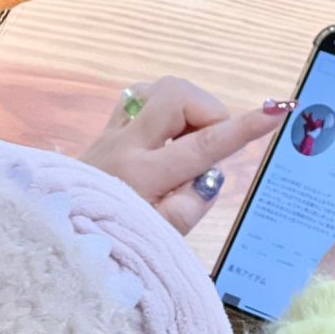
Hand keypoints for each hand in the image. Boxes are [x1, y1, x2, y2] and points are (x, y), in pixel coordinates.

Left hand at [79, 77, 286, 234]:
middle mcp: (125, 146)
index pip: (204, 145)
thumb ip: (190, 206)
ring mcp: (111, 134)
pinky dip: (163, 108)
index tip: (276, 112)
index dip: (244, 127)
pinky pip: (139, 98)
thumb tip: (211, 174)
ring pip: (158, 89)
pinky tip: (167, 134)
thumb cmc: (111, 243)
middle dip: (210, 110)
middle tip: (214, 142)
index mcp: (142, 176)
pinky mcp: (104, 132)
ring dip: (186, 107)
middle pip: (178, 95)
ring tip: (191, 141)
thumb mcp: (158, 240)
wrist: (58, 239)